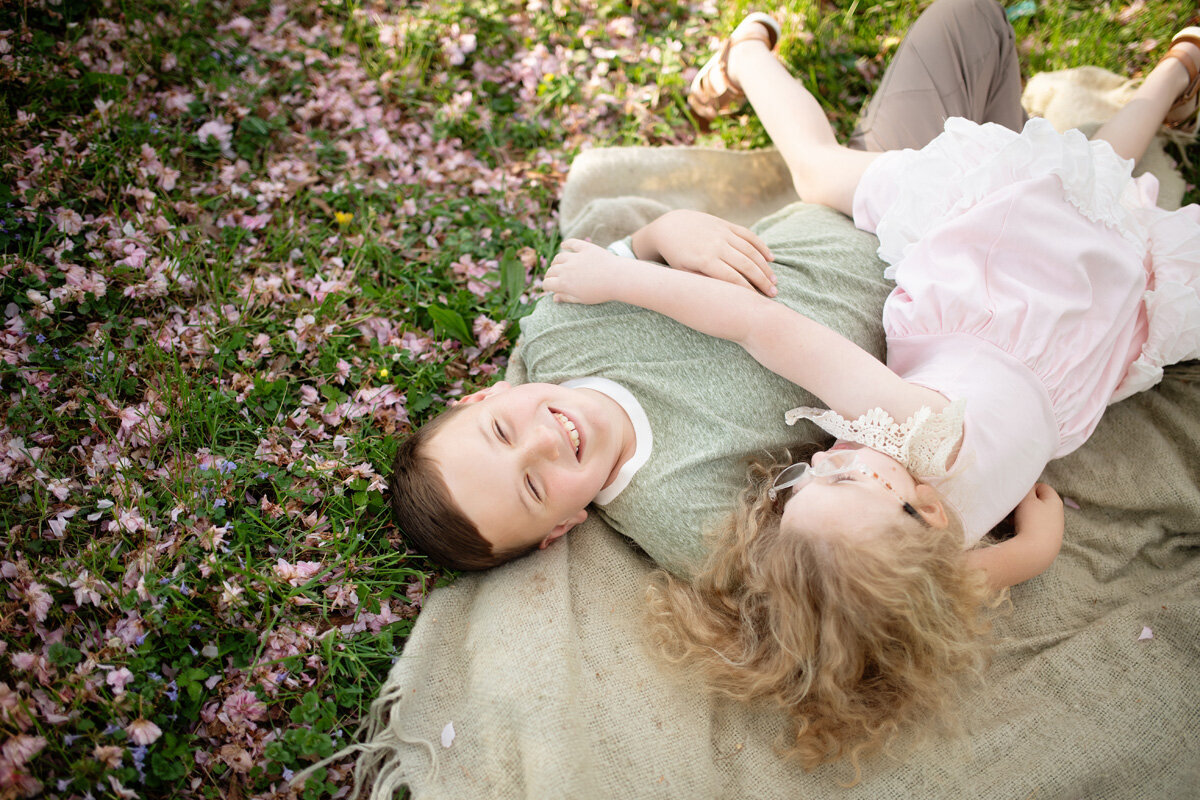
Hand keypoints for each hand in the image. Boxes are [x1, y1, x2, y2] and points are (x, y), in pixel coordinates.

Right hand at [544, 239, 628, 303]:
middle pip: (551, 271)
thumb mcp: (582, 299)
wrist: (617, 278)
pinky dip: (566, 244)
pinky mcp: (585, 248)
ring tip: (558, 266)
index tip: (551, 288)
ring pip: (559, 258)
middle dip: (550, 275)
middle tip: (555, 278)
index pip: (547, 284)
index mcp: (563, 284)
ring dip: (556, 262)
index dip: (547, 286)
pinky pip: (572, 243)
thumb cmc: (601, 292)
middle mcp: (565, 269)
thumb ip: (567, 298)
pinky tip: (563, 245)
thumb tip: (554, 298)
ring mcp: (575, 257)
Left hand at [634, 210, 775, 294]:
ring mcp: (722, 233)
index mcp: (704, 260)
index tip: (758, 302)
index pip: (732, 278)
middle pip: (746, 265)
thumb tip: (724, 297)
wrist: (670, 228)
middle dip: (762, 280)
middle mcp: (716, 245)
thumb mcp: (683, 274)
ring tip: (774, 280)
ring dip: (764, 266)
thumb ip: (702, 283)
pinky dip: (761, 246)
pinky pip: (748, 235)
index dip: (747, 290)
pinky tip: (770, 258)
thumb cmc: (676, 258)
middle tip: (774, 293)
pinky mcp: (726, 225)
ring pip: (750, 250)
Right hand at [1013, 482, 1064, 551]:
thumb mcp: (1026, 499)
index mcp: (1055, 501)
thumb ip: (1026, 488)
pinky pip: (1035, 529)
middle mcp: (1058, 514)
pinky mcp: (1048, 541)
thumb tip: (1026, 485)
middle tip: (1014, 510)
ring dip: (1023, 517)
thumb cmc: (1032, 521)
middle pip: (1038, 502)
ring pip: (1035, 516)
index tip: (1018, 497)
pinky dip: (1026, 528)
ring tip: (1013, 522)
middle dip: (1024, 504)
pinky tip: (1019, 533)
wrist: (1036, 553)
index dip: (1028, 489)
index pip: (1041, 487)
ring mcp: (1054, 529)